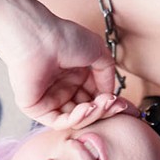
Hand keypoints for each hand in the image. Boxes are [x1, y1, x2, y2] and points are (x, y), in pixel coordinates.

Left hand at [7, 10, 117, 124]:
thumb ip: (108, 74)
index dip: (110, 102)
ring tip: (101, 104)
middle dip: (103, 110)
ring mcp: (50, 99)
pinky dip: (76, 119)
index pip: (96, 96)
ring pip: (76, 118)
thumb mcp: (97, 51)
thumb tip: (110, 95)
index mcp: (76, 74)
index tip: (122, 103)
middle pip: (88, 110)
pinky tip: (87, 109)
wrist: (38, 37)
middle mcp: (64, 88)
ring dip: (92, 115)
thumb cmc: (64, 37)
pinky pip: (59, 122)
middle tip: (113, 105)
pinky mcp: (37, 108)